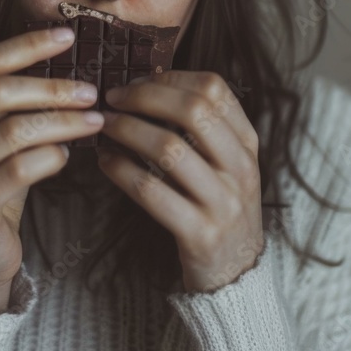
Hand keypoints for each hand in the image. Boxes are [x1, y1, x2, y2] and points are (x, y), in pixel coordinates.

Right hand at [0, 26, 103, 310]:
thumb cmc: (1, 187)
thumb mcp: (7, 140)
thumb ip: (25, 106)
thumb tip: (76, 63)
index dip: (25, 46)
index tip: (68, 37)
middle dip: (51, 88)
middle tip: (92, 91)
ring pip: (11, 132)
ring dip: (61, 122)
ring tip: (95, 121)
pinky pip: (15, 171)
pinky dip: (49, 158)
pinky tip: (69, 156)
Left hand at [97, 70, 263, 292]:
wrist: (236, 273)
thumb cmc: (218, 206)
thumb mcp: (226, 163)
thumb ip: (201, 127)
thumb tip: (148, 83)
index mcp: (247, 143)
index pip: (214, 88)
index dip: (170, 77)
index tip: (137, 81)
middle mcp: (240, 168)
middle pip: (193, 110)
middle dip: (145, 97)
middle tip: (112, 99)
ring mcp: (223, 202)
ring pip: (169, 148)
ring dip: (127, 130)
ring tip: (104, 126)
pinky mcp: (199, 233)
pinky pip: (152, 192)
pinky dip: (121, 171)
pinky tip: (105, 162)